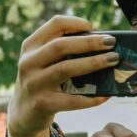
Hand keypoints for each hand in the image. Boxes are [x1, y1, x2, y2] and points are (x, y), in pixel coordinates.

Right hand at [8, 15, 117, 136]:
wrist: (23, 113)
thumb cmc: (43, 82)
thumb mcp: (43, 62)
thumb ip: (63, 51)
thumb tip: (101, 44)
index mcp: (31, 46)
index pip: (54, 24)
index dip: (76, 23)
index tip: (93, 27)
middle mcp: (29, 62)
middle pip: (61, 45)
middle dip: (89, 42)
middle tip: (111, 43)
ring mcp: (34, 84)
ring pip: (66, 69)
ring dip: (93, 63)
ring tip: (113, 60)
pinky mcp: (42, 104)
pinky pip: (72, 100)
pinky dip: (91, 97)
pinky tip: (106, 95)